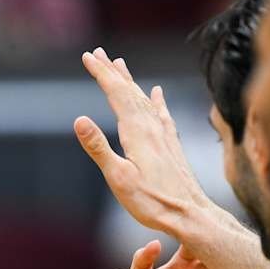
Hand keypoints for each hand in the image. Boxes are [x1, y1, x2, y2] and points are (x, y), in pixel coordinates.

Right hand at [75, 46, 212, 237]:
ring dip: (130, 82)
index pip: (116, 93)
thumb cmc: (153, 201)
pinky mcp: (172, 145)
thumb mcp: (118, 177)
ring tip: (120, 65)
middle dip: (112, 72)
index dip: (101, 74)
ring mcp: (164, 135)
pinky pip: (162, 114)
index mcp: (137, 131)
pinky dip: (156, 100)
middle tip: (98, 53)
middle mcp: (152, 127)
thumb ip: (98, 148)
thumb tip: (79, 119)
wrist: (190, 215)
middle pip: (130, 91)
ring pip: (145, 99)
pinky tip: (158, 93)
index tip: (88, 57)